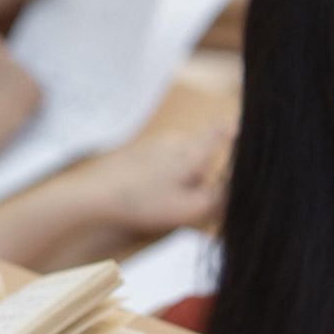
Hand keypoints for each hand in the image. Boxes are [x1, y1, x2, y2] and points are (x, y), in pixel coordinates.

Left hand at [83, 124, 230, 234]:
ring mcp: (153, 145)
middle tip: (184, 202)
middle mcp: (174, 142)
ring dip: (177, 180)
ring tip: (160, 201)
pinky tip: (145, 194)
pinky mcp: (136, 153)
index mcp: (191, 153)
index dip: (230, 131)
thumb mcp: (187, 208)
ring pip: (178, 162)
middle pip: (198, 156)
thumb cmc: (143, 202)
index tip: (239, 125)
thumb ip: (217, 200)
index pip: (218, 134)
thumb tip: (237, 190)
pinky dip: (159, 178)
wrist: (93, 195)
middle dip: (198, 177)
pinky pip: (159, 164)